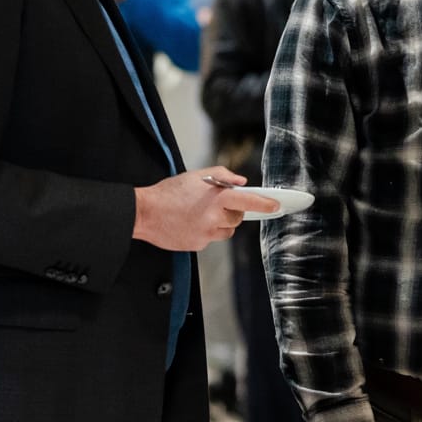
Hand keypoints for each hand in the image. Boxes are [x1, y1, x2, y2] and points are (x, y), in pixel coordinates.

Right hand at [132, 166, 273, 250]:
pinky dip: (206, 231)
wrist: (145, 213)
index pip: (249, 201)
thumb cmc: (169, 192)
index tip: (276, 206)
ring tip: (201, 213)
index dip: (265, 204)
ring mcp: (206, 234)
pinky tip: (191, 223)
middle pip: (238, 218)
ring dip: (221, 223)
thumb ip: (223, 175)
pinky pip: (211, 239)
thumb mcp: (196, 175)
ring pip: (226, 230)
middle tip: (217, 203)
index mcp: (217, 198)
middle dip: (233, 211)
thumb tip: (241, 182)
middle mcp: (214, 218)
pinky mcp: (197, 245)